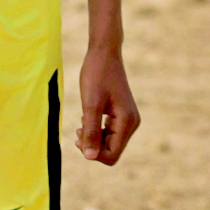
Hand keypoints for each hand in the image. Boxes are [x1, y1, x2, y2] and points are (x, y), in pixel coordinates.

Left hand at [75, 46, 139, 165]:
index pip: (111, 155)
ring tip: (81, 124)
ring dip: (93, 137)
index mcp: (127, 122)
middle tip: (77, 130)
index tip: (78, 138)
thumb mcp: (90, 104)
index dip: (93, 153)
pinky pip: (110, 132)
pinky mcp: (122, 114)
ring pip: (110, 142)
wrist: (104, 53)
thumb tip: (89, 157)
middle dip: (93, 145)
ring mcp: (128, 119)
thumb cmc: (96, 74)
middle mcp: (132, 123)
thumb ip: (90, 131)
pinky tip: (86, 118)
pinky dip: (97, 129)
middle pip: (111, 151)